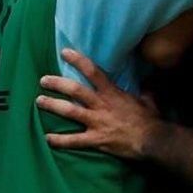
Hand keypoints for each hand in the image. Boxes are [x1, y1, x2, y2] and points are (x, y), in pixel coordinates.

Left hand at [35, 48, 159, 159]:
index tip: (65, 52)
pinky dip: (59, 140)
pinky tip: (47, 139)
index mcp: (113, 94)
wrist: (153, 140)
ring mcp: (97, 122)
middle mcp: (101, 105)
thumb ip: (145, 90)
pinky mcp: (96, 139)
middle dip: (57, 84)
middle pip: (75, 90)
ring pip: (69, 112)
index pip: (94, 72)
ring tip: (39, 101)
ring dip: (52, 106)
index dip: (78, 61)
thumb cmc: (151, 120)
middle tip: (43, 80)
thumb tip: (149, 82)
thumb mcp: (149, 101)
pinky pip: (74, 140)